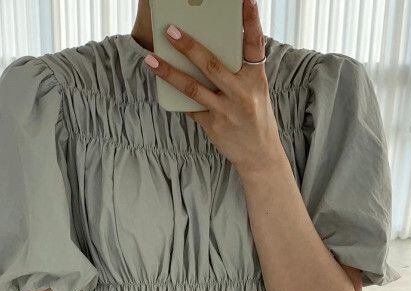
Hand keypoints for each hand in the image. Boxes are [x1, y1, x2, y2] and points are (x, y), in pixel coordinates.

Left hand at [143, 0, 286, 176]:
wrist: (259, 155)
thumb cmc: (255, 115)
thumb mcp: (256, 89)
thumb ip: (239, 69)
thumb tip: (209, 47)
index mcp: (257, 78)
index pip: (254, 44)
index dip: (251, 20)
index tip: (245, 0)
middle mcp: (242, 93)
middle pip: (212, 65)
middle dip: (189, 46)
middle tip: (170, 30)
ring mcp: (227, 111)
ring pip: (193, 88)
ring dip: (169, 72)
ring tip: (150, 59)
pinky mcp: (214, 126)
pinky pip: (190, 107)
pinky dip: (176, 95)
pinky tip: (160, 84)